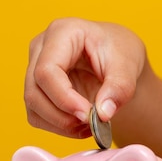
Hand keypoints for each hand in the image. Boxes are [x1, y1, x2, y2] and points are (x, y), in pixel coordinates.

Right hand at [25, 18, 146, 137]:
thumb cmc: (120, 53)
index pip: (47, 70)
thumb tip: (103, 113)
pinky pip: (37, 116)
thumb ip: (119, 88)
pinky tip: (81, 125)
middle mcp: (41, 48)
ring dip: (60, 124)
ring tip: (90, 126)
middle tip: (92, 124)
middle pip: (34, 91)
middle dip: (62, 116)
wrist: (117, 58)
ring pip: (33, 106)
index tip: (89, 115)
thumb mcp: (128, 66)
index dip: (64, 98)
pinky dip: (58, 127)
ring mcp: (34, 68)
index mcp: (62, 32)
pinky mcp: (37, 88)